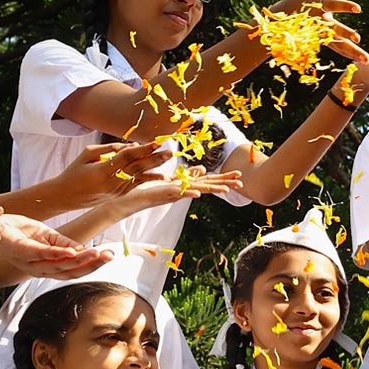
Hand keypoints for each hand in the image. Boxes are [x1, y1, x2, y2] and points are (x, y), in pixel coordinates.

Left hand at [0, 214, 112, 278]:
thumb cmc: (18, 231)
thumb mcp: (49, 237)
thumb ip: (67, 245)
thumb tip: (88, 252)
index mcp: (47, 266)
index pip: (74, 271)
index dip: (93, 265)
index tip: (111, 256)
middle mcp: (38, 269)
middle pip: (69, 272)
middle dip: (92, 265)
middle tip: (109, 257)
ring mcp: (29, 262)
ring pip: (58, 266)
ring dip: (79, 261)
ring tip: (96, 254)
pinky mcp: (20, 251)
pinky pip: (41, 254)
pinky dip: (57, 254)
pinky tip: (71, 252)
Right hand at [57, 142, 172, 208]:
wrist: (66, 196)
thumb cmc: (75, 171)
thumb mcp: (87, 154)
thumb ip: (110, 148)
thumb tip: (133, 145)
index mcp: (102, 171)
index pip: (127, 157)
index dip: (142, 149)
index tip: (156, 143)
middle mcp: (112, 182)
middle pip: (137, 168)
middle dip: (155, 159)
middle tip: (170, 151)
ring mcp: (117, 191)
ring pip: (140, 177)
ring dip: (155, 168)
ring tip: (168, 160)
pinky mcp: (119, 195)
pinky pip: (137, 184)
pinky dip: (149, 178)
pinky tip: (162, 175)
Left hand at [109, 167, 243, 216]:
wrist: (127, 200)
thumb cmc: (146, 189)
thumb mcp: (171, 178)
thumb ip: (187, 174)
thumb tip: (202, 169)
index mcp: (186, 185)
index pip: (209, 180)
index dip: (223, 178)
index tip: (239, 175)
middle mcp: (184, 190)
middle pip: (208, 185)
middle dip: (225, 183)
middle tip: (242, 182)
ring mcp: (176, 193)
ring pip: (198, 189)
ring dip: (213, 189)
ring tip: (227, 190)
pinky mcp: (165, 194)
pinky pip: (179, 193)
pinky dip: (189, 193)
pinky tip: (199, 194)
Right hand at [273, 0, 367, 63]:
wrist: (283, 16)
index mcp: (316, 3)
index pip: (331, 4)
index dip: (344, 5)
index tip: (358, 8)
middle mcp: (318, 20)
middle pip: (333, 28)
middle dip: (345, 33)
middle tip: (358, 39)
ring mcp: (320, 33)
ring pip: (336, 43)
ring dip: (351, 51)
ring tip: (366, 59)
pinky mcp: (322, 41)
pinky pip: (336, 48)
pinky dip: (347, 54)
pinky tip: (360, 60)